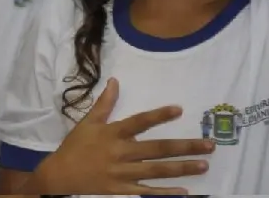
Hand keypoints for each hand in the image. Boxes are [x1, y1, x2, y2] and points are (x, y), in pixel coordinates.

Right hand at [33, 79, 213, 194]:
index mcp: (112, 133)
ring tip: (204, 165)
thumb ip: (104, 103)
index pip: (139, 122)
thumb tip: (115, 81)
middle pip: (157, 149)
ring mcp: (122, 173)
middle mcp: (120, 152)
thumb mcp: (87, 122)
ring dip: (182, 168)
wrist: (59, 176)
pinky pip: (146, 192)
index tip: (179, 109)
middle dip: (184, 147)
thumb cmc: (75, 147)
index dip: (159, 115)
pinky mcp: (121, 191)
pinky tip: (184, 191)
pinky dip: (165, 192)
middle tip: (209, 145)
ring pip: (157, 170)